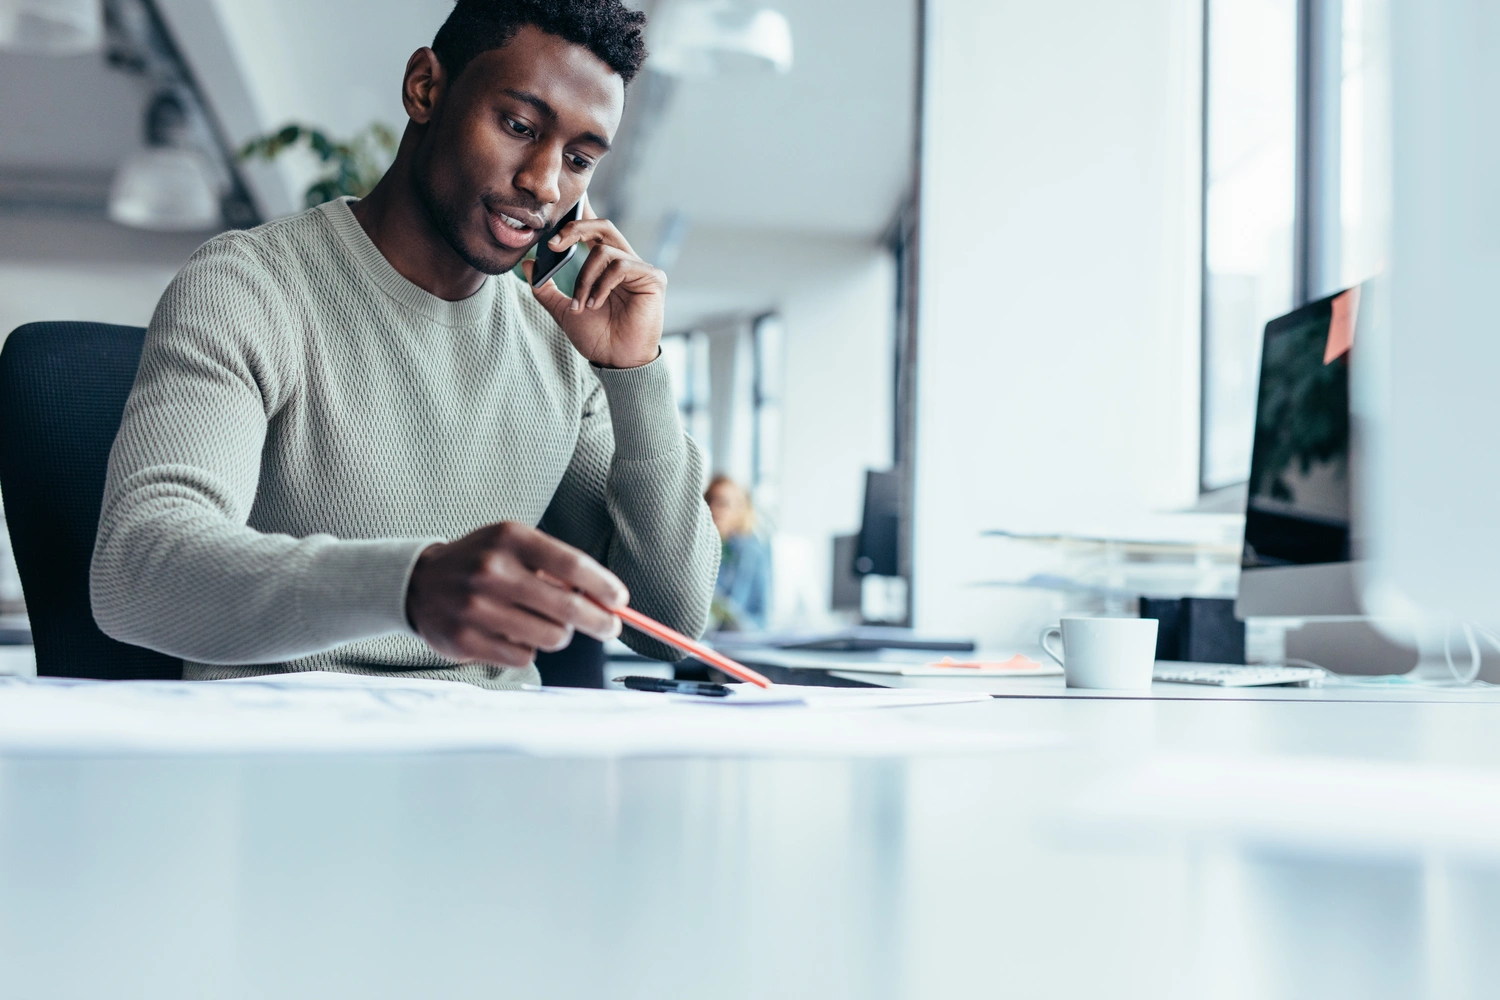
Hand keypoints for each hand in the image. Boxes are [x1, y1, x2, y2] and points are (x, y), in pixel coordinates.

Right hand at [406, 521, 626, 667]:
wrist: (419, 583)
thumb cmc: (483, 562)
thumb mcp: (515, 546)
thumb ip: (557, 567)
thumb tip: (607, 600)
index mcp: (510, 539)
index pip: (572, 565)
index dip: (603, 586)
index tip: (620, 601)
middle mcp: (492, 571)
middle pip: (567, 608)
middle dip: (598, 622)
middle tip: (609, 627)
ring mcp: (476, 607)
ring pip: (550, 637)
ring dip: (558, 635)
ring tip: (544, 624)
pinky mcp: (465, 639)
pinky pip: (524, 657)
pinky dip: (528, 650)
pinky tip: (512, 634)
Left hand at [522, 198, 665, 368]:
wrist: (616, 361)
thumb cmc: (597, 337)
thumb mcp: (563, 310)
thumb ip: (545, 288)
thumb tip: (528, 263)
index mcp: (607, 265)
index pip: (593, 230)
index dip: (576, 219)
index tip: (550, 234)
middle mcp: (625, 261)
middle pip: (602, 225)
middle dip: (575, 230)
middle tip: (553, 245)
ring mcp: (640, 269)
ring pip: (605, 250)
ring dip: (584, 278)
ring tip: (581, 304)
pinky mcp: (653, 278)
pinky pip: (621, 266)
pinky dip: (602, 285)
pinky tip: (596, 304)